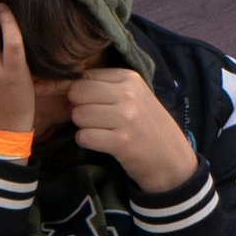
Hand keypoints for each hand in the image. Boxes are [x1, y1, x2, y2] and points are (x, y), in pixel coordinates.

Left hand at [65, 67, 198, 198]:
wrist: (171, 159)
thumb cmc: (147, 125)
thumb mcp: (134, 95)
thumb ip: (106, 86)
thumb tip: (64, 83)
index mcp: (129, 77)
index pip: (85, 76)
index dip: (81, 92)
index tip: (92, 104)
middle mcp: (128, 94)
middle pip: (77, 92)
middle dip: (77, 108)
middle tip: (93, 119)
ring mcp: (126, 117)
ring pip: (78, 115)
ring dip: (83, 126)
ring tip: (101, 131)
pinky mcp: (121, 142)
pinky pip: (84, 137)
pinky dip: (87, 142)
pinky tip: (102, 143)